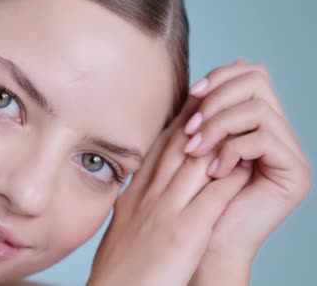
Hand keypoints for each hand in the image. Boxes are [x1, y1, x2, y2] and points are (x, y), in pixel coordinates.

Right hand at [88, 97, 251, 285]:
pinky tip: (244, 161)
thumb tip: (138, 192)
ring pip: (193, 164)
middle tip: (215, 94)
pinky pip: (211, 196)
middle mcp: (147, 196)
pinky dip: (229, 175)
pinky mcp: (184, 232)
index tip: (192, 105)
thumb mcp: (121, 228)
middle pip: (174, 147)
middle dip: (197, 118)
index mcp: (132, 196)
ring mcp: (165, 211)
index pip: (157, 151)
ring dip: (217, 139)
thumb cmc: (118, 269)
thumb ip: (132, 205)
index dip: (177, 124)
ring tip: (236, 118)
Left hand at [183, 59, 310, 284]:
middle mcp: (278, 133)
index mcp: (255, 123)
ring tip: (196, 149)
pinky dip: (232, 149)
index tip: (191, 94)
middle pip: (258, 81)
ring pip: (259, 108)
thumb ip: (202, 111)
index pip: (250, 75)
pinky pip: (264, 138)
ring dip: (219, 125)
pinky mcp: (295, 174)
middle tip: (192, 127)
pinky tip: (213, 169)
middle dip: (218, 99)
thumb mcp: (193, 144)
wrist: (200, 246)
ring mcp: (289, 153)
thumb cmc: (191, 197)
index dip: (219, 77)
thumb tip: (217, 70)